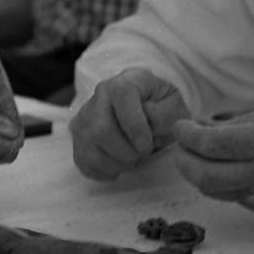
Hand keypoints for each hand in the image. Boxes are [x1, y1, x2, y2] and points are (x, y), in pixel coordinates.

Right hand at [70, 69, 190, 180]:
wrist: (149, 112)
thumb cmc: (162, 109)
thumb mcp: (175, 106)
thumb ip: (165, 113)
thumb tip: (146, 120)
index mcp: (126, 81)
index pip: (121, 95)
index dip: (135, 126)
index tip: (147, 145)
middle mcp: (100, 95)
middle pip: (100, 129)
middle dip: (125, 151)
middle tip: (141, 154)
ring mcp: (85, 116)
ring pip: (89, 149)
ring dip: (115, 163)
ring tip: (132, 160)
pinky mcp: (78, 136)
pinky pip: (82, 161)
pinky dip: (103, 171)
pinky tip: (118, 166)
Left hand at [172, 102, 253, 215]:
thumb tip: (215, 128)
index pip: (212, 145)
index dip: (187, 138)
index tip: (180, 128)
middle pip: (205, 176)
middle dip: (183, 162)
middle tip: (179, 146)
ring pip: (217, 191)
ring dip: (197, 175)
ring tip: (194, 156)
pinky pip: (236, 195)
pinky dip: (219, 184)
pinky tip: (220, 168)